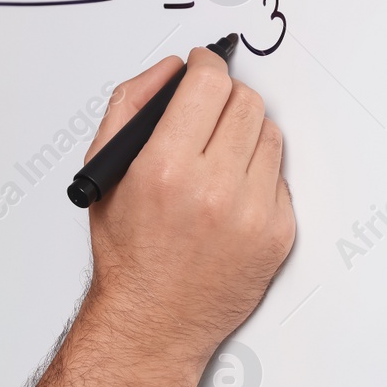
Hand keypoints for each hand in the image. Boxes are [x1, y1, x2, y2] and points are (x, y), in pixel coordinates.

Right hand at [80, 47, 295, 386]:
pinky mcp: (278, 234)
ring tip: (218, 158)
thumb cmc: (128, 254)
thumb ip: (131, 105)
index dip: (205, 65)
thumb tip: (170, 70)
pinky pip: (281, 176)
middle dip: (225, 97)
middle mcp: (213, 190)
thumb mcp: (104, 171)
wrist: (153, 321)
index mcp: (166, 168)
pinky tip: (231, 194)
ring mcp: (252, 214)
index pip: (208, 83)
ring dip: (245, 134)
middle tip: (208, 113)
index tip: (202, 67)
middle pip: (245, 102)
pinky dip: (259, 176)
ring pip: (270, 134)